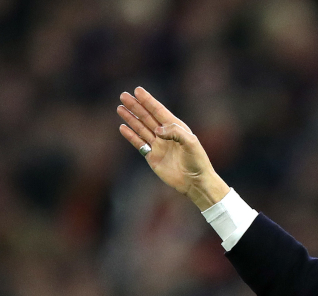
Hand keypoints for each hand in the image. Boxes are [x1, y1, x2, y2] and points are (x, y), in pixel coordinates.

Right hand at [116, 86, 229, 209]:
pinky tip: (123, 127)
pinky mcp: (153, 157)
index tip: (137, 90)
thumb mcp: (191, 143)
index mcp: (176, 128)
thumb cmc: (198, 162)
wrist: (196, 183)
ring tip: (120, 108)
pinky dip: (131, 135)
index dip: (148, 101)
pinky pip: (140, 144)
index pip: (159, 111)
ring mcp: (159, 145)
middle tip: (123, 95)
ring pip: (141, 128)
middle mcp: (166, 135)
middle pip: (147, 117)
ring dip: (131, 118)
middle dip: (136, 106)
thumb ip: (175, 133)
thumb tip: (157, 130)